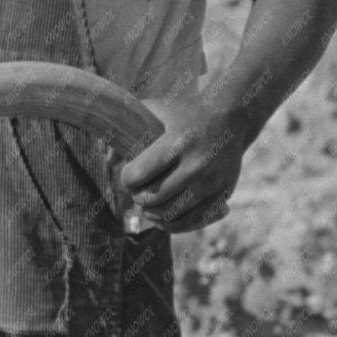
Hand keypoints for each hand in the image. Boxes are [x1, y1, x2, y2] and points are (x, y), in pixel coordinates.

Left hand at [117, 85, 250, 232]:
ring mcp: (212, 182)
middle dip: (138, 197)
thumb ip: (126, 128)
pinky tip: (163, 217)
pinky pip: (191, 223)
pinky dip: (172, 224)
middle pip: (152, 198)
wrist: (230, 118)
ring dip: (152, 213)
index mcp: (177, 141)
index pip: (138, 175)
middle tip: (138, 191)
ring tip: (148, 204)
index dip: (126, 180)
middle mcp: (197, 163)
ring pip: (170, 214)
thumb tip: (107, 160)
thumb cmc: (183, 115)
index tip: (128, 176)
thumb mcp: (154, 111)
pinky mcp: (222, 195)